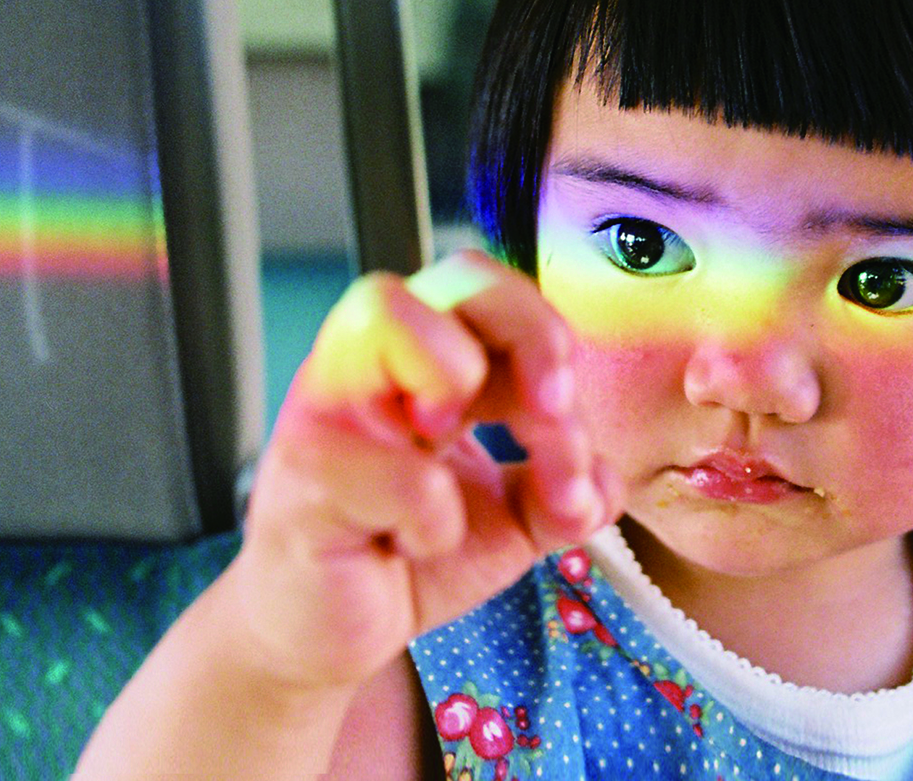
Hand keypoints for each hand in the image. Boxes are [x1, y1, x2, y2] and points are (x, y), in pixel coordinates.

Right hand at [227, 250, 620, 692]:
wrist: (325, 636)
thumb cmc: (404, 555)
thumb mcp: (511, 520)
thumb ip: (565, 490)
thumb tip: (607, 481)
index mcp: (427, 360)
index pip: (492, 289)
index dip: (544, 333)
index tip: (566, 407)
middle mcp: (375, 362)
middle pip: (456, 276)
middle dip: (529, 335)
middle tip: (551, 413)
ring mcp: (329, 407)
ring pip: (382, 313)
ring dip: (456, 375)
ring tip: (457, 447)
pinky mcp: (305, 476)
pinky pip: (396, 471)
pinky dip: (433, 520)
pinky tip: (413, 545)